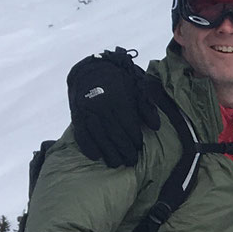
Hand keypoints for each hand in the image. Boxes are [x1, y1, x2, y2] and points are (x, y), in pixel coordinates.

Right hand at [68, 48, 158, 167]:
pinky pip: (81, 133)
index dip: (134, 139)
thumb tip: (156, 127)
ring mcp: (88, 111)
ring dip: (108, 152)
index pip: (129, 125)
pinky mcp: (77, 114)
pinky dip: (87, 146)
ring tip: (116, 163)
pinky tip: (95, 156)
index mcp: (120, 99)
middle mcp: (103, 106)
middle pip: (115, 134)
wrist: (92, 68)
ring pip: (99, 136)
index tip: (139, 148)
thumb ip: (146, 107)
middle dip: (124, 150)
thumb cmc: (119, 80)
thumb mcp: (137, 87)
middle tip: (130, 161)